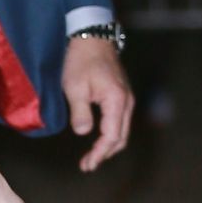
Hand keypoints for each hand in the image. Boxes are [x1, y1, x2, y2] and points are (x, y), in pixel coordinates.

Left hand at [63, 36, 132, 173]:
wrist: (92, 37)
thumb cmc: (81, 60)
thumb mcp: (75, 87)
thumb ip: (80, 111)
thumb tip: (83, 133)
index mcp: (117, 100)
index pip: (112, 136)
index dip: (99, 153)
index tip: (86, 165)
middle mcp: (127, 101)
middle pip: (121, 137)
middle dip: (104, 154)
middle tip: (87, 165)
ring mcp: (126, 98)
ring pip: (122, 130)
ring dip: (108, 146)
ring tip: (91, 157)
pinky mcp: (121, 95)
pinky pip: (120, 121)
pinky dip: (111, 134)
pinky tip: (98, 140)